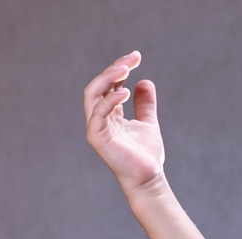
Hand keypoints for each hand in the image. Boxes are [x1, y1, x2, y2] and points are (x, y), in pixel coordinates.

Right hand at [84, 51, 164, 192]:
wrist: (148, 178)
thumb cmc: (146, 155)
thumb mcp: (148, 123)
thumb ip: (145, 104)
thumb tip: (145, 81)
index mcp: (109, 114)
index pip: (110, 85)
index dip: (120, 69)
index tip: (136, 56)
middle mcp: (99, 118)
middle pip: (99, 85)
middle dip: (114, 68)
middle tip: (132, 58)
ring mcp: (96, 127)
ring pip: (93, 94)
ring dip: (108, 78)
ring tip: (125, 68)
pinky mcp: (97, 137)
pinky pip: (98, 112)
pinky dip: (111, 100)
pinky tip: (126, 91)